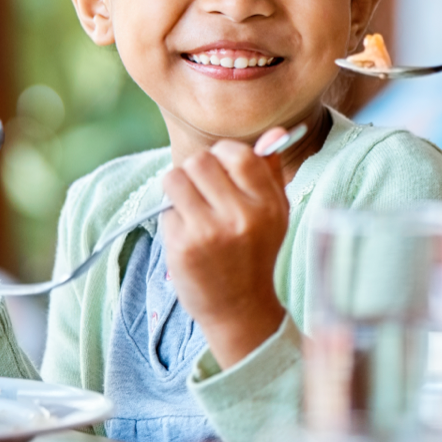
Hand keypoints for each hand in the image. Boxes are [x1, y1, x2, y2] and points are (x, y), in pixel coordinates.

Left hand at [161, 130, 290, 368]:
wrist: (240, 308)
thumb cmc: (256, 253)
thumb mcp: (275, 213)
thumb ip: (271, 172)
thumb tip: (274, 132)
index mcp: (268, 204)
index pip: (238, 153)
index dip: (222, 155)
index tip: (221, 171)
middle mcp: (241, 216)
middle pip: (200, 160)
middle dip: (196, 172)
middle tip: (203, 192)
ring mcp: (209, 232)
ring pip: (175, 178)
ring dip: (178, 189)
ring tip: (191, 208)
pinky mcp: (183, 246)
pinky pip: (165, 209)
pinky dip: (172, 217)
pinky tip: (188, 235)